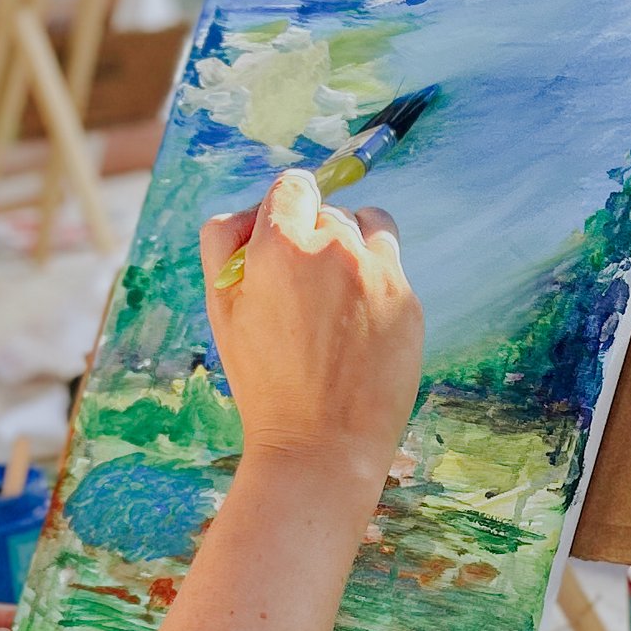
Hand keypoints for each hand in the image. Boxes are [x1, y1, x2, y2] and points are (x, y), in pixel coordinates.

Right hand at [200, 167, 423, 496]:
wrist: (321, 445)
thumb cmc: (264, 381)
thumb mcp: (222, 310)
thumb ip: (224, 246)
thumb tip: (250, 211)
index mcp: (280, 246)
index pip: (292, 186)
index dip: (285, 209)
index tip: (284, 237)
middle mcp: (333, 247)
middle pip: (328, 210)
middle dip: (314, 237)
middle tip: (301, 291)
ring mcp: (377, 272)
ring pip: (367, 224)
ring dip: (352, 244)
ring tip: (335, 296)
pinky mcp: (408, 298)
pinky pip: (390, 264)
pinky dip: (376, 280)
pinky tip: (358, 322)